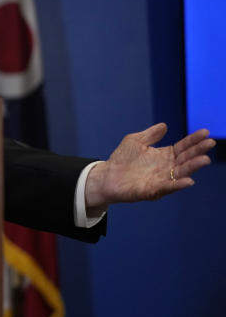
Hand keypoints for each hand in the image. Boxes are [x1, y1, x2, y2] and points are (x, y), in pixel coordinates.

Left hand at [85, 123, 214, 211]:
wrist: (106, 176)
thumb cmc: (121, 159)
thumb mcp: (135, 141)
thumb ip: (150, 135)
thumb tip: (165, 125)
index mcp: (165, 155)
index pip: (183, 147)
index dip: (194, 140)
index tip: (205, 131)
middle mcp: (167, 168)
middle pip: (186, 159)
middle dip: (198, 151)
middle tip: (210, 143)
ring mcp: (161, 180)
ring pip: (181, 173)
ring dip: (193, 167)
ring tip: (204, 159)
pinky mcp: (152, 191)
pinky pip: (167, 187)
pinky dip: (178, 184)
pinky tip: (189, 181)